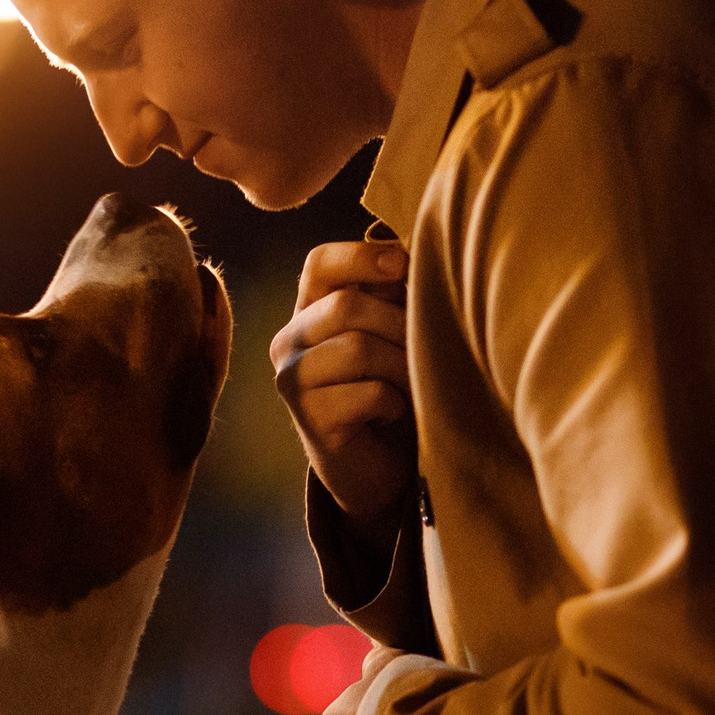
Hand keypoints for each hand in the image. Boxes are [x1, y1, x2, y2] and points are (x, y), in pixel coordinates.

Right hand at [272, 239, 414, 548]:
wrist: (375, 464)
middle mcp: (288, 341)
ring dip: (402, 365)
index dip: (363, 257)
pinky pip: (368, 393)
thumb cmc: (388, 386)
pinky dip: (395, 401)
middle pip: (346, 306)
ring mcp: (293, 382)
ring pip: (359, 348)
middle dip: (400, 324)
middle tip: (426, 346)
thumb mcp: (389, 332)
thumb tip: (418, 251)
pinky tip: (394, 412)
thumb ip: (392, 293)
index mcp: (307, 309)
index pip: (319, 263)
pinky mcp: (310, 421)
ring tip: (414, 382)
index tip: (404, 266)